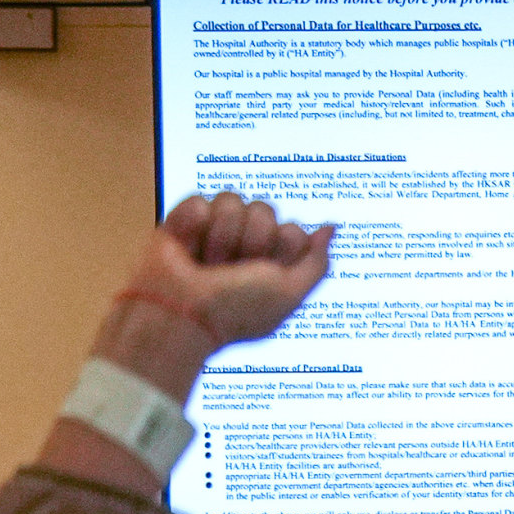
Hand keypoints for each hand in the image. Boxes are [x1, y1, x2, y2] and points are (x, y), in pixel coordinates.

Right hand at [155, 191, 336, 348]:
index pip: (293, 230)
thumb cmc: (235, 309)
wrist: (181, 312)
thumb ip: (317, 262)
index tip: (265, 273)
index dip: (281, 250)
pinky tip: (187, 248)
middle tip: (232, 270)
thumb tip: (332, 228)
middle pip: (265, 211)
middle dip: (250, 242)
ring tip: (208, 264)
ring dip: (221, 237)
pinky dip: (192, 227)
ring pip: (232, 200)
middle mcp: (246, 243)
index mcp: (274, 261)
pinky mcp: (184, 221)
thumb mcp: (290, 293)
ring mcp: (215, 230)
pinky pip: (199, 202)